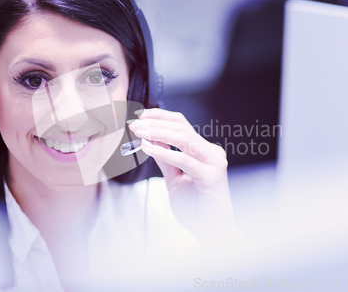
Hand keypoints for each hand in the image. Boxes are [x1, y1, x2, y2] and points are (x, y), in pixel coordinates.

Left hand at [128, 108, 239, 246]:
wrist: (212, 232)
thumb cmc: (195, 208)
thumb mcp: (174, 178)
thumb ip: (165, 158)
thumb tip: (150, 138)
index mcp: (204, 151)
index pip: (181, 125)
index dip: (160, 117)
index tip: (139, 115)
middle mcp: (211, 153)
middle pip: (181, 128)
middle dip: (155, 123)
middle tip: (134, 123)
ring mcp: (214, 163)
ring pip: (183, 139)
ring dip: (157, 133)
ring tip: (138, 132)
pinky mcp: (211, 176)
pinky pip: (184, 160)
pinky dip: (164, 152)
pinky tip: (148, 148)